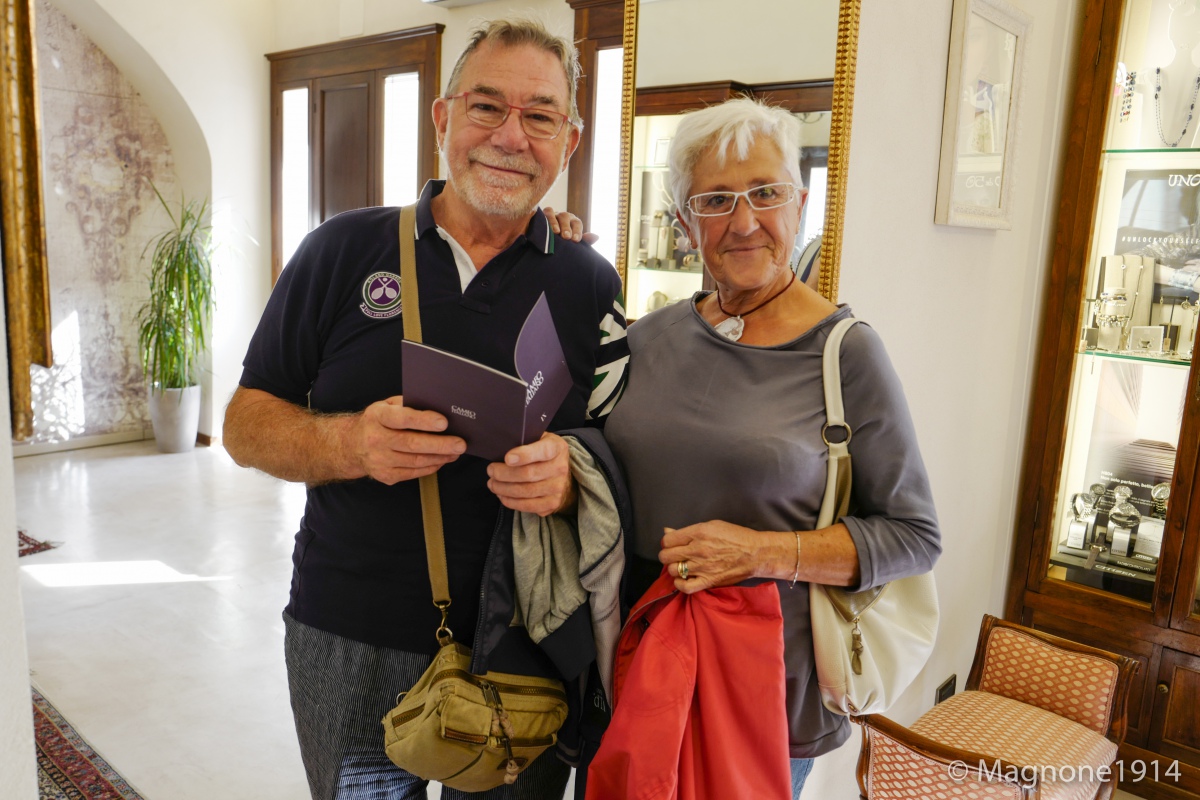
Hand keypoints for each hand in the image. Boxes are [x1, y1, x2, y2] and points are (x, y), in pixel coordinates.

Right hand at [349, 396, 464, 484]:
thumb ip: (408, 405)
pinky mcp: (385, 475)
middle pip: (412, 444)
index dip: (424, 420)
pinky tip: (442, 460)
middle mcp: (375, 439)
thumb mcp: (387, 405)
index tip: (444, 422)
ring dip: (439, 457)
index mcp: (377, 417)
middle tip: (460, 444)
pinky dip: (430, 467)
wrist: (352, 445)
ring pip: (415, 461)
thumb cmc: (377, 421)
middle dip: (440, 444)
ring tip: (455, 452)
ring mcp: (379, 460)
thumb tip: (438, 406)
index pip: (402, 418)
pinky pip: (413, 473)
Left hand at [488, 432, 574, 515]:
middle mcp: (560, 468)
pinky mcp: (552, 503)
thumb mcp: (539, 440)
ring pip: (524, 491)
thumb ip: (524, 440)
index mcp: (557, 448)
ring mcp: (557, 488)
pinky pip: (527, 506)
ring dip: (503, 488)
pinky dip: (510, 501)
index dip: (524, 455)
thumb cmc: (543, 454)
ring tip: (492, 483)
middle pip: (528, 474)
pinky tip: (501, 494)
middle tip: (491, 470)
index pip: (543, 451)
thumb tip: (501, 447)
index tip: (507, 458)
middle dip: (503, 473)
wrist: (563, 475)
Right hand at [543, 207, 598, 245]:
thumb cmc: (562, 243)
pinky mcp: (541, 215)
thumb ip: (584, 241)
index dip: (577, 231)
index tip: (576, 240)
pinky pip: (544, 213)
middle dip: (566, 227)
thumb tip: (596, 236)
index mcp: (572, 222)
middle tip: (566, 237)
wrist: (545, 245)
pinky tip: (544, 226)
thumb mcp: (573, 243)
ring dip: (555, 222)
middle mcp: (563, 217)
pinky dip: (545, 218)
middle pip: (566, 217)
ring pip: (554, 214)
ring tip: (556, 232)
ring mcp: (552, 215)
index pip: (577, 223)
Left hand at [658, 521, 763, 593]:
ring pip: (673, 570)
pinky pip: (685, 587)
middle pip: (666, 556)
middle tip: (675, 556)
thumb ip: (688, 531)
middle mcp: (698, 550)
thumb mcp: (712, 525)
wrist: (755, 553)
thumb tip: (667, 532)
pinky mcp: (709, 581)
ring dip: (674, 568)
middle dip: (667, 555)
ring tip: (682, 566)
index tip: (673, 544)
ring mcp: (702, 567)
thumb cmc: (735, 536)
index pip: (667, 540)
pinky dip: (679, 584)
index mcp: (698, 532)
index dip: (667, 542)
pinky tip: (682, 579)